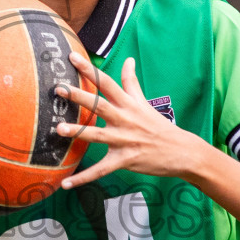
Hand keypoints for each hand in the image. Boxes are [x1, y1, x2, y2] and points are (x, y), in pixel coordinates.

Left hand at [54, 52, 205, 188]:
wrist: (181, 151)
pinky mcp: (125, 160)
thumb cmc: (159, 126)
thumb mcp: (144, 102)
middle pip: (100, 105)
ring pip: (98, 135)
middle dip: (79, 96)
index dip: (90, 69)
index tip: (72, 57)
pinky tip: (66, 183)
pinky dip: (83, 178)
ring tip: (59, 129)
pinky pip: (101, 170)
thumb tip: (128, 60)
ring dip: (78, 132)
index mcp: (129, 104)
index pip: (107, 82)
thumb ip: (131, 82)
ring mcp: (125, 140)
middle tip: (59, 88)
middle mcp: (125, 119)